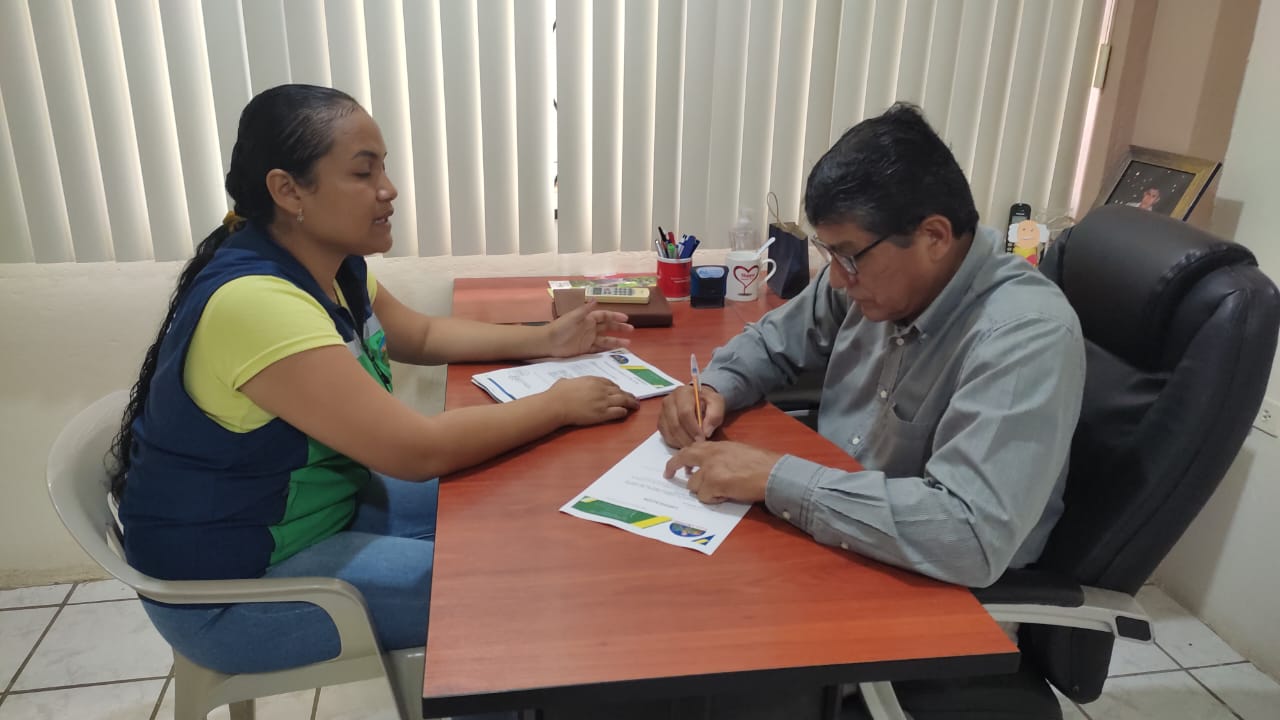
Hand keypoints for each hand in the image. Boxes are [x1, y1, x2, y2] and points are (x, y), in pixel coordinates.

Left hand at [545, 301, 633, 356]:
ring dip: (616, 341)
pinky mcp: (585, 349)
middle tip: (631, 329)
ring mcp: (588, 339)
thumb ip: (585, 310)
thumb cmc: (560, 327)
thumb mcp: (573, 317)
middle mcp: (590, 328)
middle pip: (608, 327)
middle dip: (619, 328)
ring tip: (628, 344)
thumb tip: (596, 299)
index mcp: (588, 318)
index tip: (626, 318)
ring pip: (606, 339)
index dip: (615, 316)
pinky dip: (607, 350)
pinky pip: (599, 349)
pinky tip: (616, 352)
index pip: (604, 316)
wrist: (548, 342)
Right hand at [546, 376, 638, 425]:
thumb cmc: (557, 393)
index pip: (610, 383)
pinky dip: (623, 412)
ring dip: (631, 403)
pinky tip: (625, 413)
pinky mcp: (603, 413)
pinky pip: (618, 412)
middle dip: (628, 395)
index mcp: (593, 380)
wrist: (557, 404)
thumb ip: (570, 382)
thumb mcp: (565, 381)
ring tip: (636, 406)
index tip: (619, 391)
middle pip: (620, 391)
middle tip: (634, 399)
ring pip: (623, 400)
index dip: (616, 388)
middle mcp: (601, 389)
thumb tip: (565, 382)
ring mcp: (603, 401)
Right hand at [658, 385, 724, 446]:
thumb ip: (715, 415)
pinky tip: (686, 443)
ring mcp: (662, 412)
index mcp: (683, 393)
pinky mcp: (661, 423)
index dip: (693, 428)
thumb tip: (706, 432)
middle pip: (675, 425)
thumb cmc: (707, 402)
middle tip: (698, 445)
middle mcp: (669, 401)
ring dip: (683, 442)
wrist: (698, 400)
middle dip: (688, 438)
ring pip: (670, 432)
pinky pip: (666, 437)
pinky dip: (677, 443)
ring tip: (694, 445)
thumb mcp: (717, 403)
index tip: (702, 438)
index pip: (684, 413)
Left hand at [663, 441, 781, 503]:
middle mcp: (710, 455)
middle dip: (673, 467)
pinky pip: (704, 496)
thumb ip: (720, 456)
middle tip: (668, 475)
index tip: (674, 465)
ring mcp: (710, 469)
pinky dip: (714, 499)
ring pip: (693, 485)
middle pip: (683, 459)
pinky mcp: (714, 484)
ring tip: (720, 490)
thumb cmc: (761, 464)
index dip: (681, 457)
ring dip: (704, 490)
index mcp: (716, 446)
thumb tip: (709, 468)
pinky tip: (726, 495)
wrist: (773, 473)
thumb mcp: (736, 452)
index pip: (691, 448)